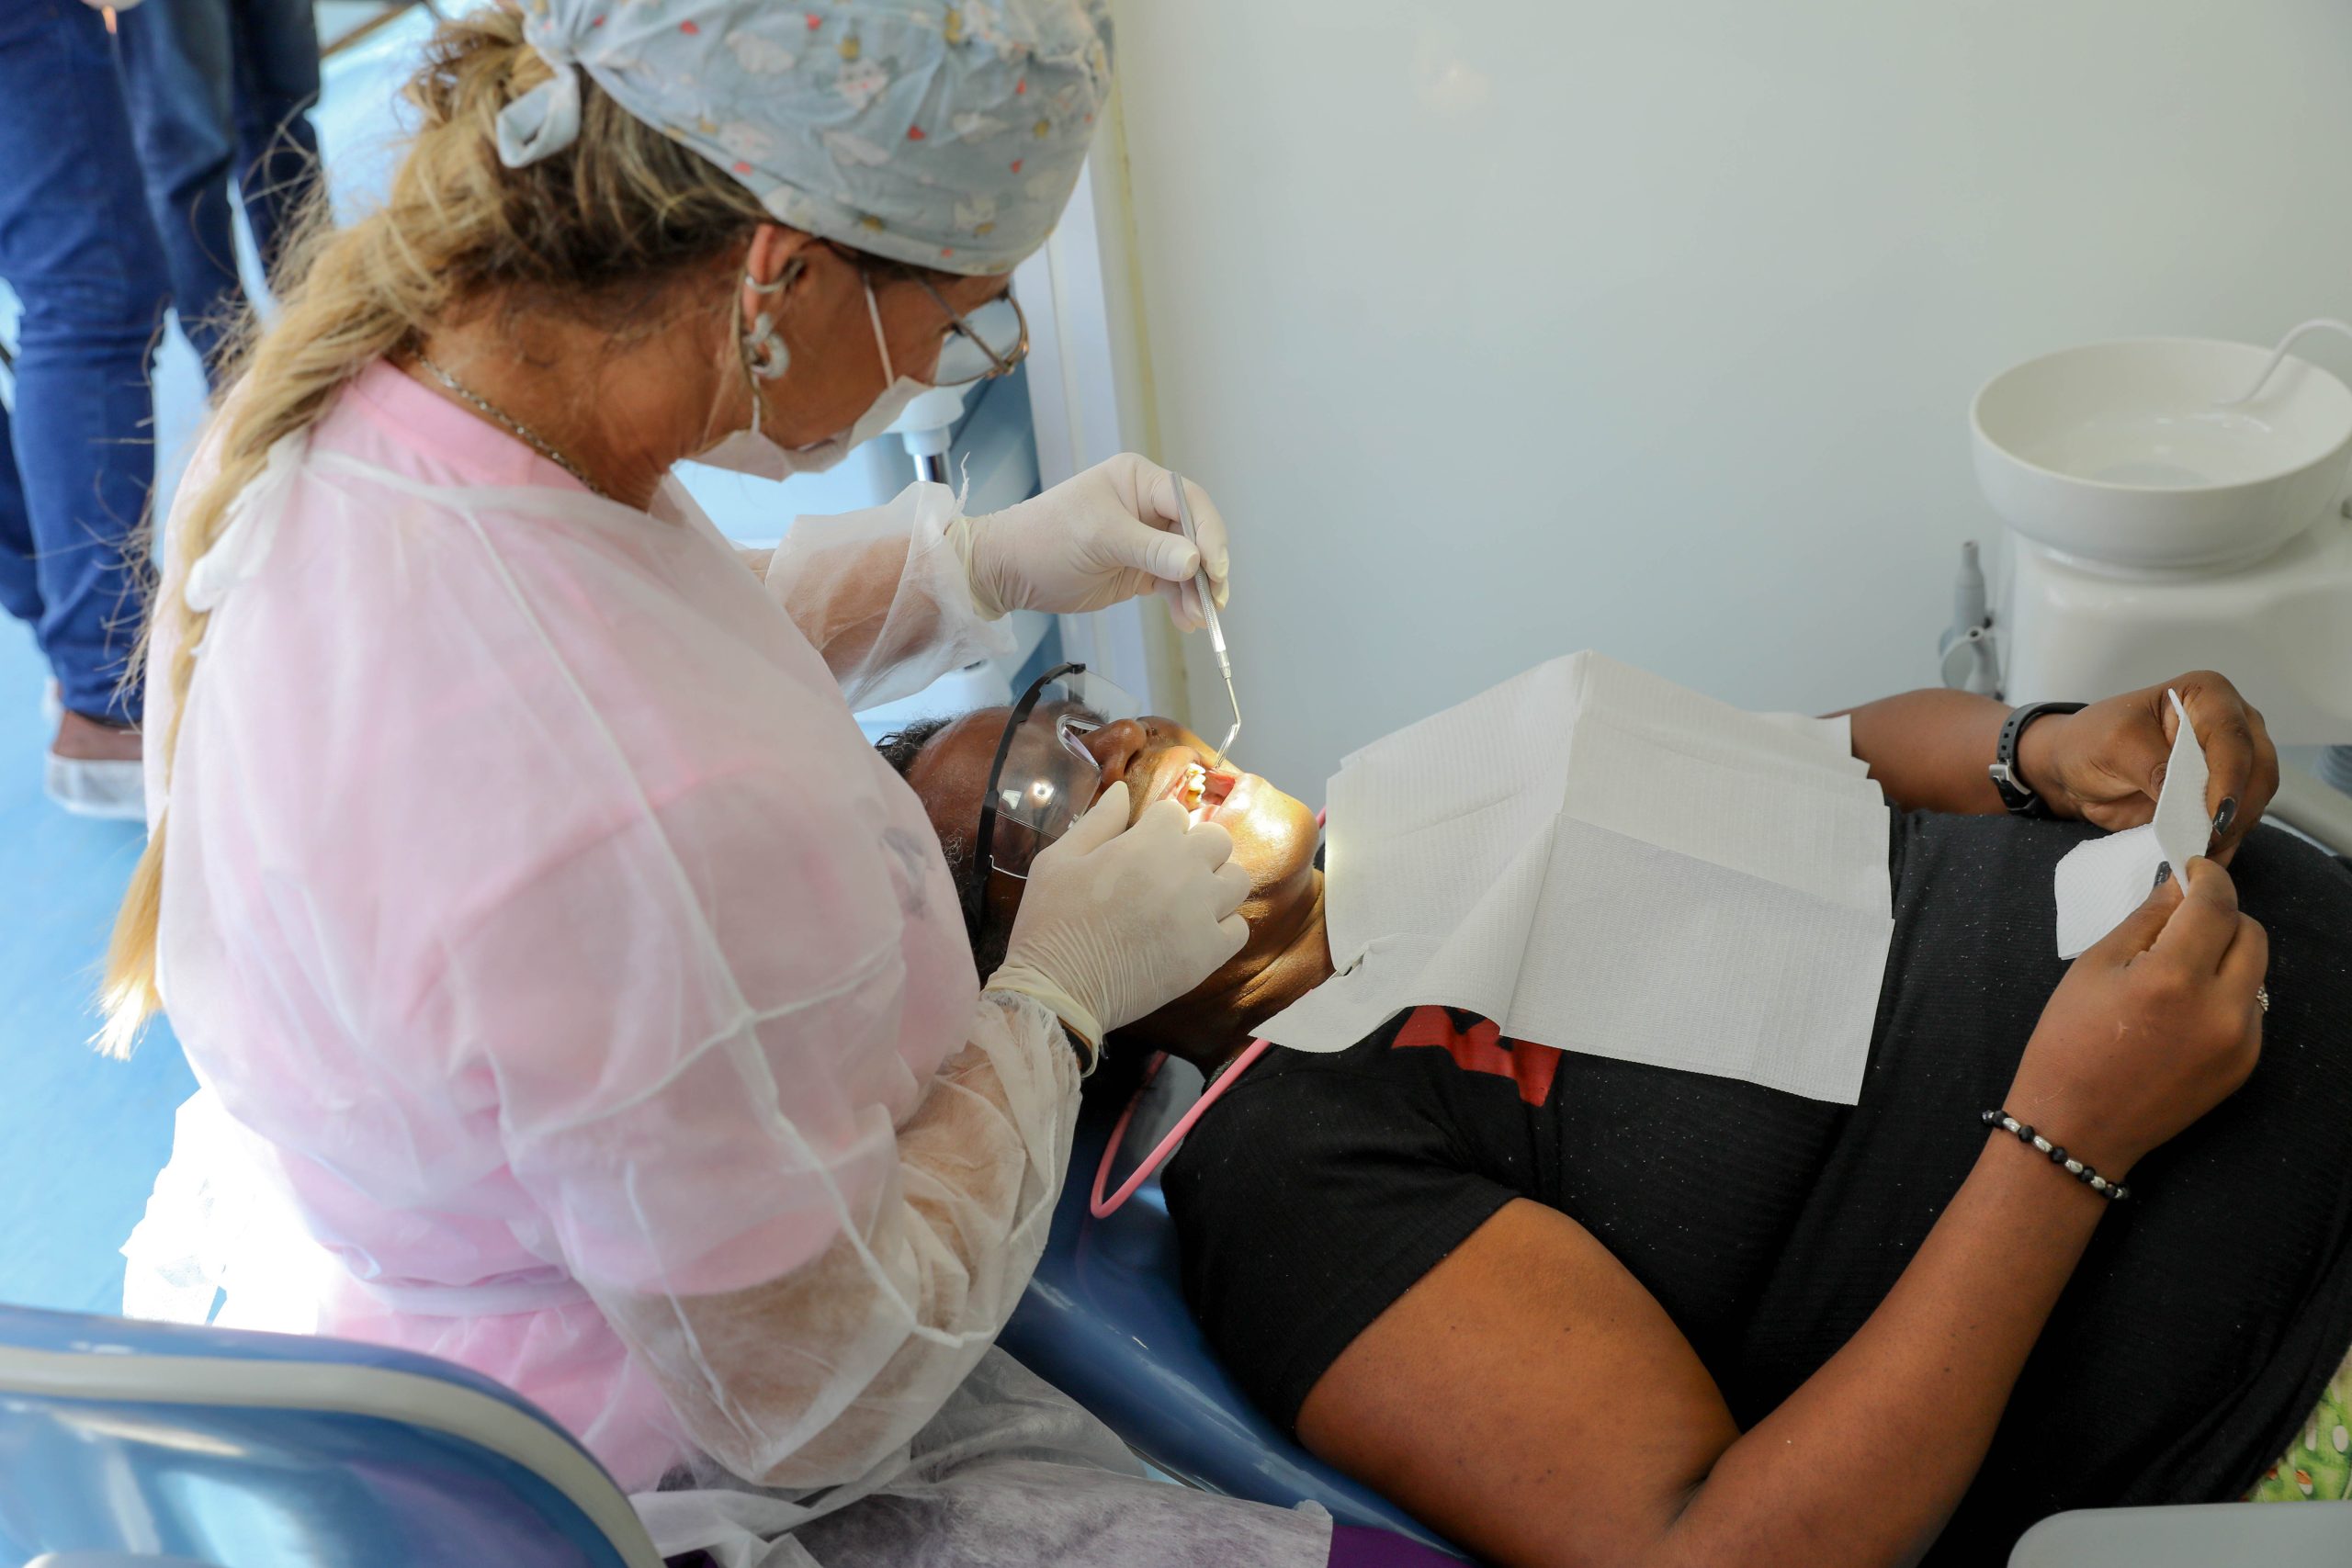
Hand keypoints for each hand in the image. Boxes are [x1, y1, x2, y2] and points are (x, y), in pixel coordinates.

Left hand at [957, 454, 1230, 628]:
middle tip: (1214, 599)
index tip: (1214, 567)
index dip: (1208, 533)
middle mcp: (1148, 506)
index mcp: (1139, 480)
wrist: (1010, 571)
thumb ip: (1150, 549)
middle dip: (1207, 568)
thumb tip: (1194, 562)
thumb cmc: (1046, 538)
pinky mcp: (1140, 569)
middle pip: (1196, 534)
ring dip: (1197, 592)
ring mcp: (1146, 539)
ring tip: (1198, 619)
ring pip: (1189, 564)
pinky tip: (1187, 621)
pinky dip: (1182, 602)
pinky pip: (1173, 584)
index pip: (1189, 501)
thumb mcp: (1100, 538)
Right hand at [983, 781, 1250, 1047]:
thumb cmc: (1051, 921)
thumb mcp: (1058, 859)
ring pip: (1237, 880)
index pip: (1175, 812)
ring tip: (1190, 901)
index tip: (1143, 846)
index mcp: (1147, 843)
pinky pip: (1239, 929)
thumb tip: (1123, 790)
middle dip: (1196, 848)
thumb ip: (1098, 821)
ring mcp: (1201, 913)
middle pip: (1218, 839)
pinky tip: (1196, 934)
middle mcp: (1184, 871)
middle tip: (1171, 872)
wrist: (1058, 988)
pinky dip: (1222, 928)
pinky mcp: (1209, 953)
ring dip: (1216, 884)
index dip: (1158, 827)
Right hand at [2005, 858, 2265, 1181]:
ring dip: (2226, 954)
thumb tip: (2179, 886)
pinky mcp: (2246, 1064)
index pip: (2217, 905)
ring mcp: (2241, 1040)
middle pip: (2251, 933)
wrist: (2077, 1126)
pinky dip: (2226, 993)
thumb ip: (2145, 921)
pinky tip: (2184, 1009)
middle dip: (2223, 915)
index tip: (2196, 868)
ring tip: (2181, 968)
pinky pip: (2250, 1007)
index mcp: (2173, 978)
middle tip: (2184, 919)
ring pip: (2256, 970)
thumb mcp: (2094, 968)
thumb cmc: (2069, 1042)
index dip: (2209, 878)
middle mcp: (2221, 1008)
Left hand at [2016, 671, 2278, 861]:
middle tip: (2205, 843)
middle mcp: (2232, 722)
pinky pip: (2239, 819)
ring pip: (2255, 798)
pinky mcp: (2225, 792)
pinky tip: (2204, 858)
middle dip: (2236, 810)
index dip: (2229, 779)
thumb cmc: (2092, 742)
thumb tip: (2185, 799)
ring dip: (2232, 831)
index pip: (2231, 737)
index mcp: (2207, 695)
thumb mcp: (2114, 745)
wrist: (2077, 768)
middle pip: (2257, 769)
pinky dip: (2225, 841)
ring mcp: (2234, 759)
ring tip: (2199, 856)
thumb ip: (2152, 767)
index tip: (2215, 816)